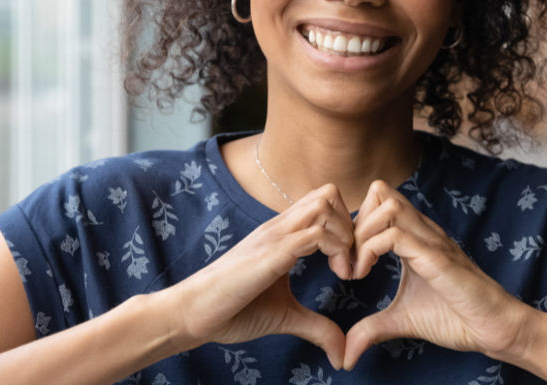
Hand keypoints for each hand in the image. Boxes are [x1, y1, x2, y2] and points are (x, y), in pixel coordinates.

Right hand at [172, 184, 354, 368]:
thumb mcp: (286, 316)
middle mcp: (279, 227)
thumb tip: (341, 353)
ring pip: (325, 204)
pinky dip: (338, 250)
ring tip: (345, 271)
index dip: (347, 228)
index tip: (350, 265)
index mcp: (282, 234)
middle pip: (328, 193)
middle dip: (352, 225)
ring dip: (347, 235)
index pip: (324, 203)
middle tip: (353, 263)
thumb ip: (316, 326)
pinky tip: (338, 276)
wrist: (192, 314)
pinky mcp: (271, 253)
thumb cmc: (233, 310)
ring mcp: (274, 236)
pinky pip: (315, 233)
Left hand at [343, 180, 535, 369]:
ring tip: (356, 269)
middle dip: (353, 223)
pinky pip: (395, 235)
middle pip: (379, 191)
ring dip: (360, 234)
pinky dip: (369, 250)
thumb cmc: (456, 318)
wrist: (495, 329)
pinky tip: (365, 274)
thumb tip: (346, 355)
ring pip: (386, 205)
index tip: (347, 262)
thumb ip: (372, 329)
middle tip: (347, 262)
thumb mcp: (402, 320)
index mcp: (415, 237)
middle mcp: (422, 231)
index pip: (377, 201)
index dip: (354, 225)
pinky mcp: (436, 257)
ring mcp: (431, 241)